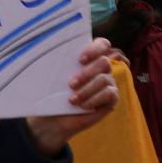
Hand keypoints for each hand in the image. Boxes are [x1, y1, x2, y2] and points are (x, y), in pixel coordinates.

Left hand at [25, 38, 120, 156]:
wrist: (52, 117)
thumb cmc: (50, 93)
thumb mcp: (51, 76)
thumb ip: (56, 63)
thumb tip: (51, 51)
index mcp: (88, 58)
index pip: (102, 44)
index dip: (95, 49)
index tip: (80, 59)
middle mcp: (101, 69)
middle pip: (104, 62)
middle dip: (87, 73)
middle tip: (71, 84)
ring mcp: (107, 83)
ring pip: (105, 79)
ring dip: (87, 89)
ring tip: (72, 100)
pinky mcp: (111, 99)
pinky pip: (110, 94)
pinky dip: (95, 99)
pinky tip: (83, 106)